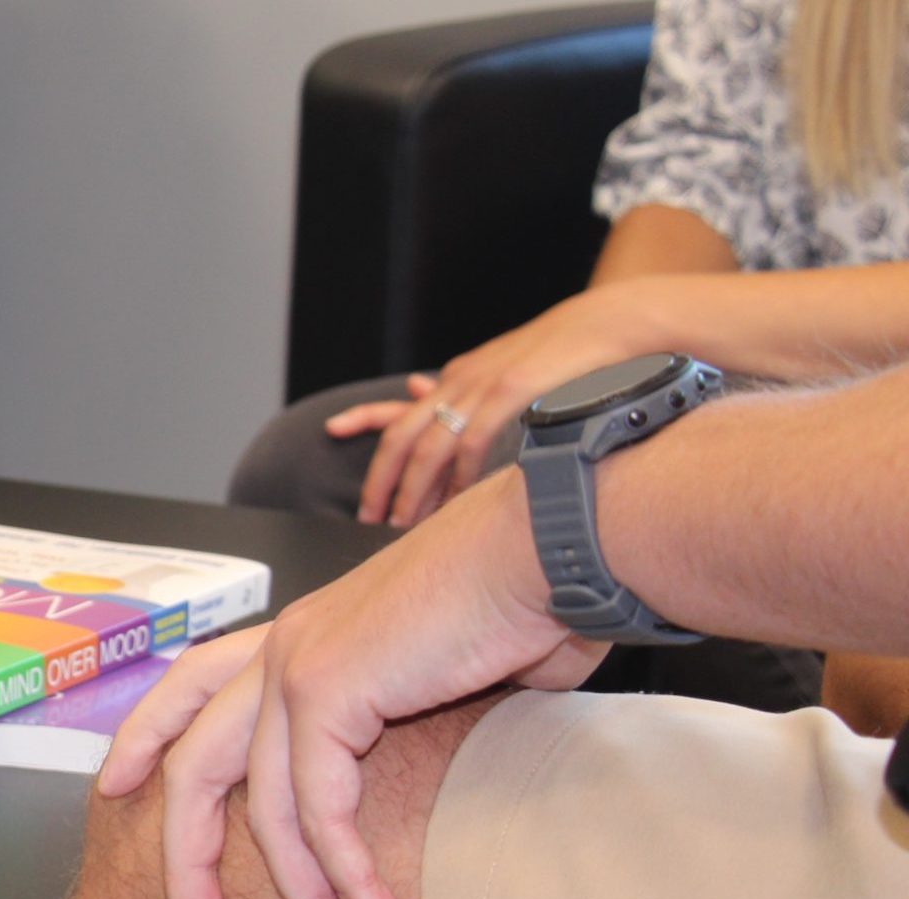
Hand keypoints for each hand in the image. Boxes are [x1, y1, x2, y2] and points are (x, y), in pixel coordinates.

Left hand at [93, 471, 600, 898]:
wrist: (545, 547)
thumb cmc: (519, 598)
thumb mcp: (439, 667)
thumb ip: (401, 712)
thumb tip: (423, 753)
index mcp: (299, 633)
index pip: (193, 685)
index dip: (147, 735)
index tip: (115, 784)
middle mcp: (283, 645)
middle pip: (197, 757)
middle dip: (184, 842)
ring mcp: (296, 664)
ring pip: (260, 800)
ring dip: (295, 879)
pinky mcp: (327, 687)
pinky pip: (319, 805)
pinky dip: (342, 864)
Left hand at [332, 285, 654, 525]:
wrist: (613, 323)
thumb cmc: (566, 358)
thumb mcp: (507, 373)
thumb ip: (466, 393)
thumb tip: (417, 391)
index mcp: (458, 379)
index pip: (398, 411)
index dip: (361, 425)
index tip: (340, 446)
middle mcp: (461, 381)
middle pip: (402, 435)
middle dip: (381, 480)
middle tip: (369, 517)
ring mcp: (484, 387)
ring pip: (430, 445)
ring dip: (414, 488)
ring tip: (404, 522)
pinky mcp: (513, 392)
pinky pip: (473, 441)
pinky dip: (460, 475)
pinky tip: (455, 501)